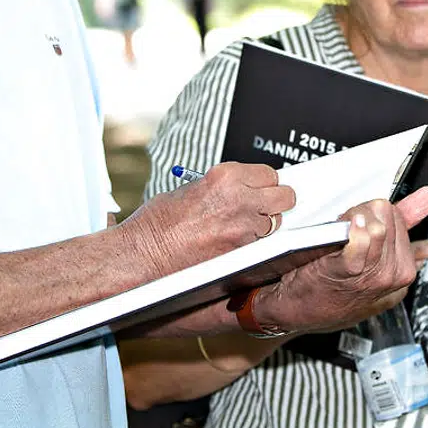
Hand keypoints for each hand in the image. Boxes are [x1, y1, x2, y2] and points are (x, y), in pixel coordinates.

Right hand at [119, 162, 296, 277]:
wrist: (143, 254)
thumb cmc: (158, 223)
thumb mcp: (193, 187)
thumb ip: (224, 186)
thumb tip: (244, 188)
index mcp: (225, 177)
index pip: (269, 173)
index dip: (265, 182)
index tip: (261, 186)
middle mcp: (239, 200)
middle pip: (284, 196)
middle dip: (276, 199)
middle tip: (264, 203)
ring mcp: (243, 229)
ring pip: (276, 223)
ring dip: (265, 224)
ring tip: (242, 226)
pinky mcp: (241, 254)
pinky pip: (261, 245)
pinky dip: (254, 244)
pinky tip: (235, 242)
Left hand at [259, 187, 427, 332]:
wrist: (298, 310)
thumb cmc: (331, 286)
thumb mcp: (373, 257)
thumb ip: (404, 223)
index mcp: (405, 268)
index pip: (399, 216)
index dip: (372, 214)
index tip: (357, 224)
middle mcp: (396, 273)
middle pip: (386, 214)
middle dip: (364, 214)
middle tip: (346, 232)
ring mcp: (376, 275)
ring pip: (376, 223)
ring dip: (353, 219)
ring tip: (338, 235)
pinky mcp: (351, 272)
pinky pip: (362, 240)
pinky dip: (354, 230)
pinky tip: (347, 229)